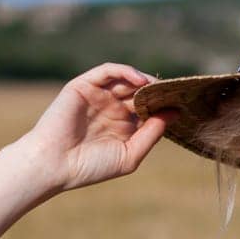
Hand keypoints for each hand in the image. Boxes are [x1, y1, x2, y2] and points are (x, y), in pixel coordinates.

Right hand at [14, 63, 180, 192]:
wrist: (54, 165)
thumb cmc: (90, 167)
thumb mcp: (130, 154)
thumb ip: (152, 134)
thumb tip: (175, 113)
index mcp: (122, 126)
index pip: (149, 109)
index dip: (165, 105)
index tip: (185, 104)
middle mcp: (111, 108)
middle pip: (140, 92)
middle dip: (158, 91)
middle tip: (177, 91)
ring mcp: (98, 96)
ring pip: (127, 79)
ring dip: (145, 81)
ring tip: (160, 87)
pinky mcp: (84, 85)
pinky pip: (108, 71)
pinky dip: (126, 71)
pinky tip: (141, 81)